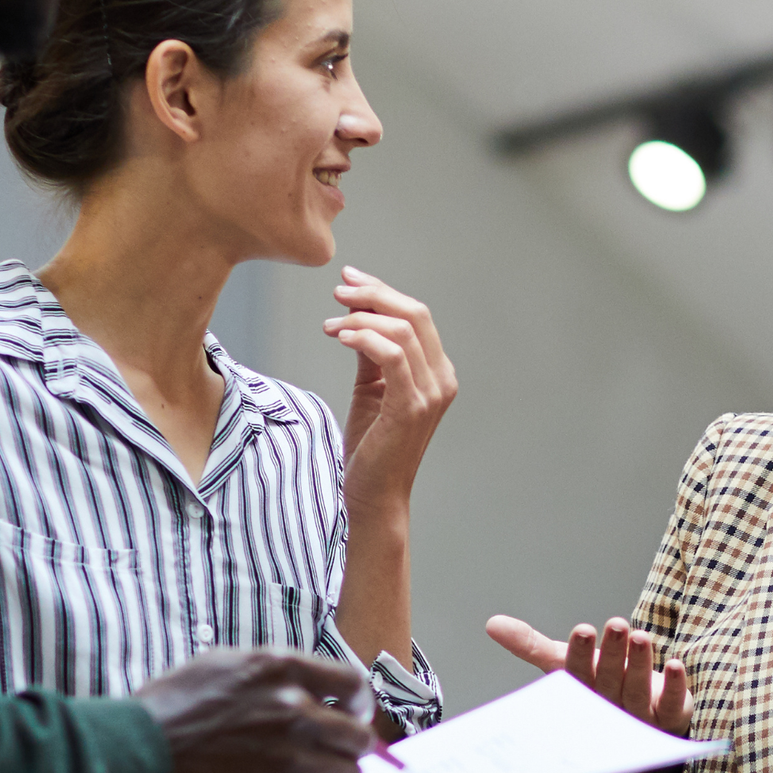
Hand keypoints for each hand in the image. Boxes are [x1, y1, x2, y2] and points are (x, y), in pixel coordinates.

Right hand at [136, 649, 374, 772]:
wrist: (134, 752)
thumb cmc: (169, 707)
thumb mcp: (223, 664)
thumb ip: (273, 673)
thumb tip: (310, 687)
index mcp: (282, 670)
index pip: (353, 684)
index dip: (358, 705)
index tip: (352, 715)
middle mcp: (296, 709)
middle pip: (359, 736)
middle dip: (351, 746)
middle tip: (336, 754)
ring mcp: (292, 756)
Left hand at [326, 269, 457, 505]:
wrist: (374, 494)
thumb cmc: (372, 445)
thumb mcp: (372, 388)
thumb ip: (372, 353)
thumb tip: (358, 315)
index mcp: (437, 373)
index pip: (416, 316)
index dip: (382, 291)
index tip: (349, 278)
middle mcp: (442, 379)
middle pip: (414, 314)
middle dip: (373, 294)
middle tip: (338, 290)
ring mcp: (431, 394)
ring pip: (403, 330)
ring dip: (361, 317)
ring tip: (331, 324)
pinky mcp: (411, 407)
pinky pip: (393, 355)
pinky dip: (365, 337)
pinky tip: (340, 336)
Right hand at [486, 614, 692, 772]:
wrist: (632, 726)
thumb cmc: (595, 686)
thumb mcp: (565, 664)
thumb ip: (532, 645)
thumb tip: (492, 623)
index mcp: (581, 695)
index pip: (578, 675)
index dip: (580, 654)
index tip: (583, 629)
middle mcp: (608, 707)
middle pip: (610, 680)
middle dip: (613, 654)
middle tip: (617, 624)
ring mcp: (639, 716)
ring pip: (639, 691)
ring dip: (641, 664)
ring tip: (642, 637)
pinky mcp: (668, 718)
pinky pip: (671, 704)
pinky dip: (674, 686)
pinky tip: (677, 665)